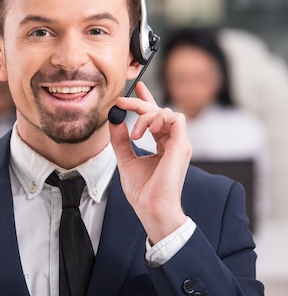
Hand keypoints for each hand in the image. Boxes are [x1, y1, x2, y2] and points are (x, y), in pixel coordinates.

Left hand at [108, 82, 190, 243]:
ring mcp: (179, 144)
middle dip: (139, 102)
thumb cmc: (142, 190)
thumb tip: (114, 120)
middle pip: (159, 111)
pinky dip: (159, 118)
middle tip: (121, 102)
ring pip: (166, 112)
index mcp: (162, 145)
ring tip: (135, 134)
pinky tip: (146, 131)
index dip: (147, 100)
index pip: (156, 116)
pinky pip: (176, 119)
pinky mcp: (182, 146)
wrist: (151, 208)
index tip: (136, 87)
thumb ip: (120, 139)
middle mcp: (173, 142)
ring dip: (146, 116)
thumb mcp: (125, 159)